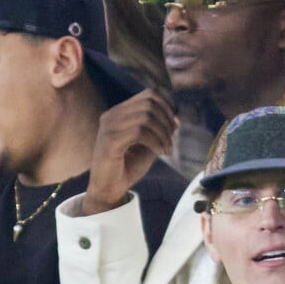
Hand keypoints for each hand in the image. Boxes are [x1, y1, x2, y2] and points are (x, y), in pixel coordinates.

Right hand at [83, 89, 177, 214]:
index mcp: (119, 113)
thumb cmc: (127, 168)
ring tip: (167, 150)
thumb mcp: (147, 147)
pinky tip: (160, 153)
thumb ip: (158, 132)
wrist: (108, 189)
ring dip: (163, 134)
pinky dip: (155, 142)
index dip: (167, 106)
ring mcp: (109, 127)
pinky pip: (139, 132)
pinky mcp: (110, 141)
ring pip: (146, 117)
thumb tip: (176, 121)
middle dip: (167, 121)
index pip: (148, 94)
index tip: (175, 126)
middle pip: (149, 103)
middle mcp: (112, 115)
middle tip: (171, 141)